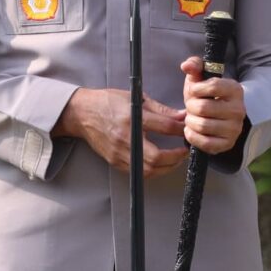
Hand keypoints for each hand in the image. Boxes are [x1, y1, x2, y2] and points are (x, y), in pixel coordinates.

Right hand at [54, 87, 188, 175]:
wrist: (82, 114)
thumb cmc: (108, 102)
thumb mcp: (135, 98)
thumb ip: (160, 110)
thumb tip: (181, 116)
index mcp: (131, 117)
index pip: (164, 126)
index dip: (180, 129)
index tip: (188, 129)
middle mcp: (125, 137)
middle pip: (156, 157)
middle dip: (175, 157)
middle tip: (184, 151)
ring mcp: (119, 152)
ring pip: (148, 169)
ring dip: (166, 167)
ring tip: (175, 159)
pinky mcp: (115, 161)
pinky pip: (138, 172)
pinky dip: (153, 170)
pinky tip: (160, 163)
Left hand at [180, 55, 247, 155]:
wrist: (217, 117)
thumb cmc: (206, 95)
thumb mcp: (201, 78)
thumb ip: (194, 66)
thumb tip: (186, 66)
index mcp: (235, 90)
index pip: (213, 86)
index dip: (196, 89)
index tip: (194, 91)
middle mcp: (239, 110)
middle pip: (203, 108)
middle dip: (190, 107)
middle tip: (192, 107)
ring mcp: (235, 129)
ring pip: (201, 125)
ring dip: (190, 122)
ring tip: (192, 118)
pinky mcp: (228, 144)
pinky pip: (204, 143)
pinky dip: (192, 136)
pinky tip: (192, 130)